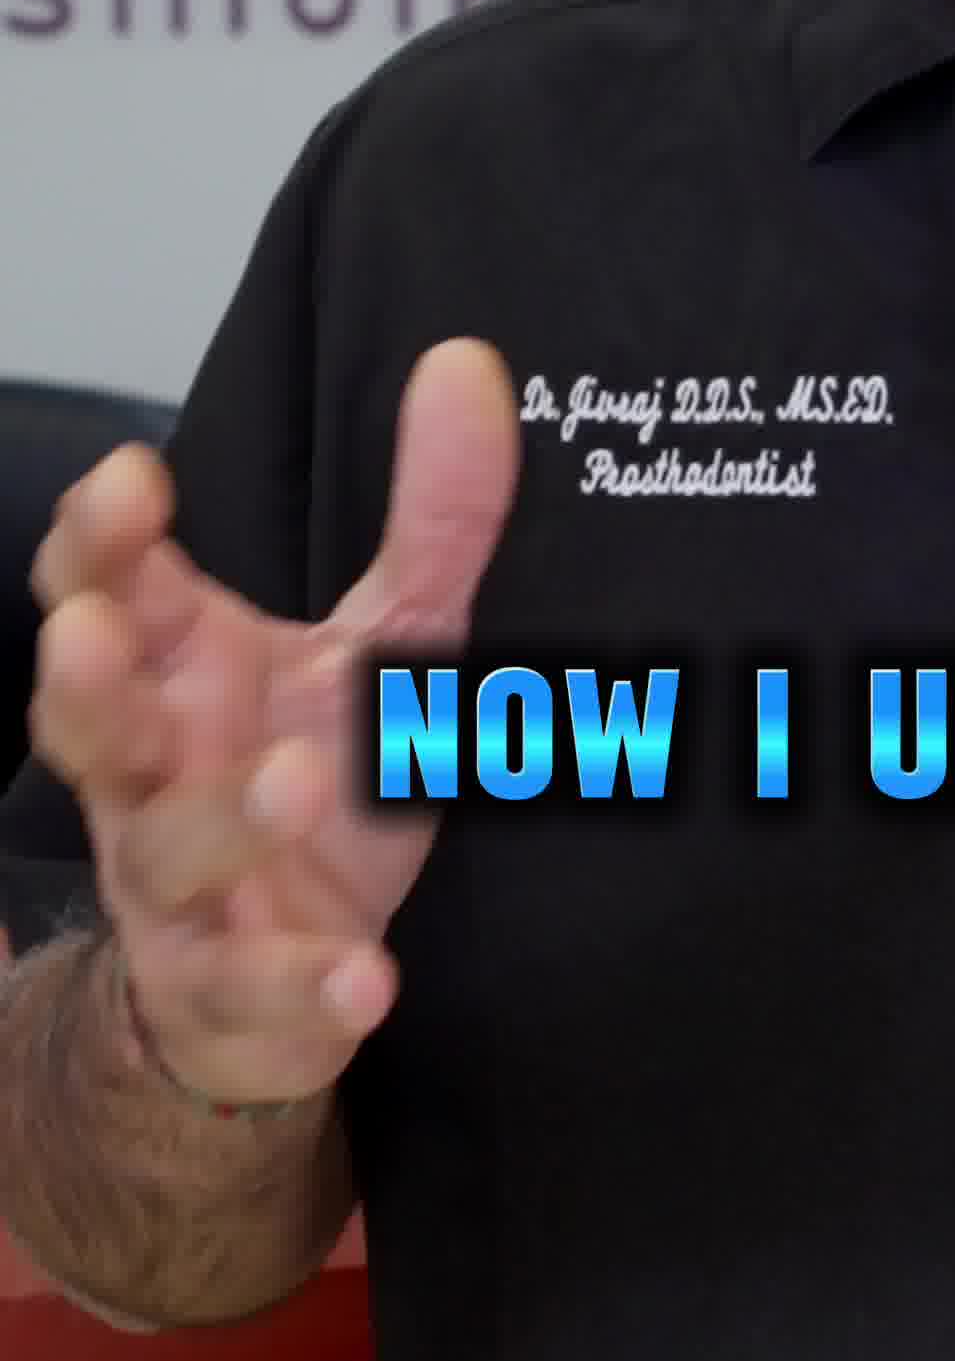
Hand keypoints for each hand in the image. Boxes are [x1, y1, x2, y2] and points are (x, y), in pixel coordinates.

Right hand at [25, 340, 520, 1113]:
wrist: (287, 977)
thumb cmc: (316, 777)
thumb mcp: (391, 639)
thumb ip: (434, 515)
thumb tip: (469, 364)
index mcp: (174, 671)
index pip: (99, 589)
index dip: (98, 538)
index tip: (137, 478)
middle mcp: (150, 774)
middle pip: (79, 721)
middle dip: (81, 676)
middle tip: (100, 633)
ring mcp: (180, 892)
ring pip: (164, 854)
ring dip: (222, 817)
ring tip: (293, 781)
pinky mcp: (230, 996)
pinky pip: (253, 995)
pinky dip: (305, 988)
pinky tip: (367, 978)